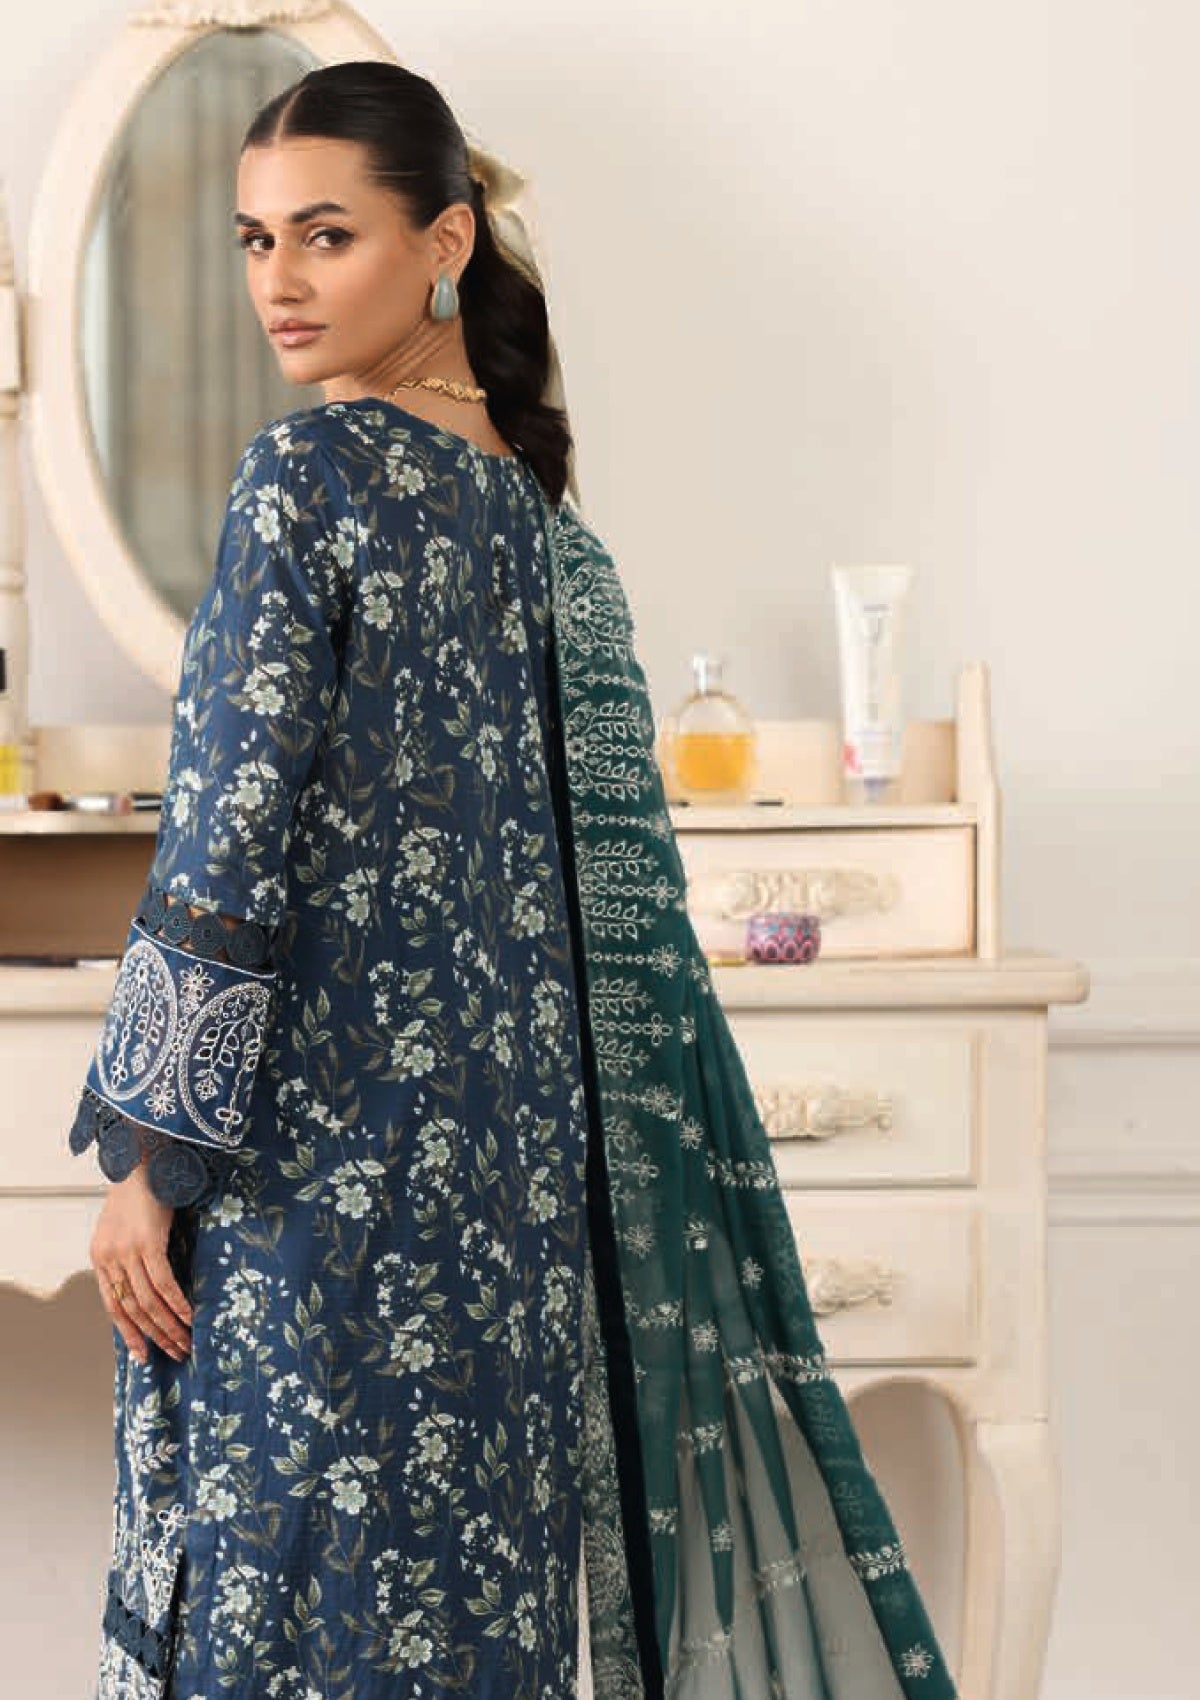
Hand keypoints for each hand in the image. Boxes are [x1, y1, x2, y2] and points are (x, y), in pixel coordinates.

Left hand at [90, 1161, 193, 1362]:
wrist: (140, 1160)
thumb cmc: (138, 1191)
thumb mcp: (123, 1228)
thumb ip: (128, 1257)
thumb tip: (148, 1287)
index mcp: (100, 1258)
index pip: (112, 1306)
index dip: (129, 1333)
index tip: (143, 1355)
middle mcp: (110, 1258)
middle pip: (131, 1308)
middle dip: (154, 1335)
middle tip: (174, 1353)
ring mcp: (127, 1251)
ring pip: (147, 1300)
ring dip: (169, 1325)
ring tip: (185, 1341)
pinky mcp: (147, 1242)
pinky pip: (162, 1281)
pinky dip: (176, 1302)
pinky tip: (189, 1316)